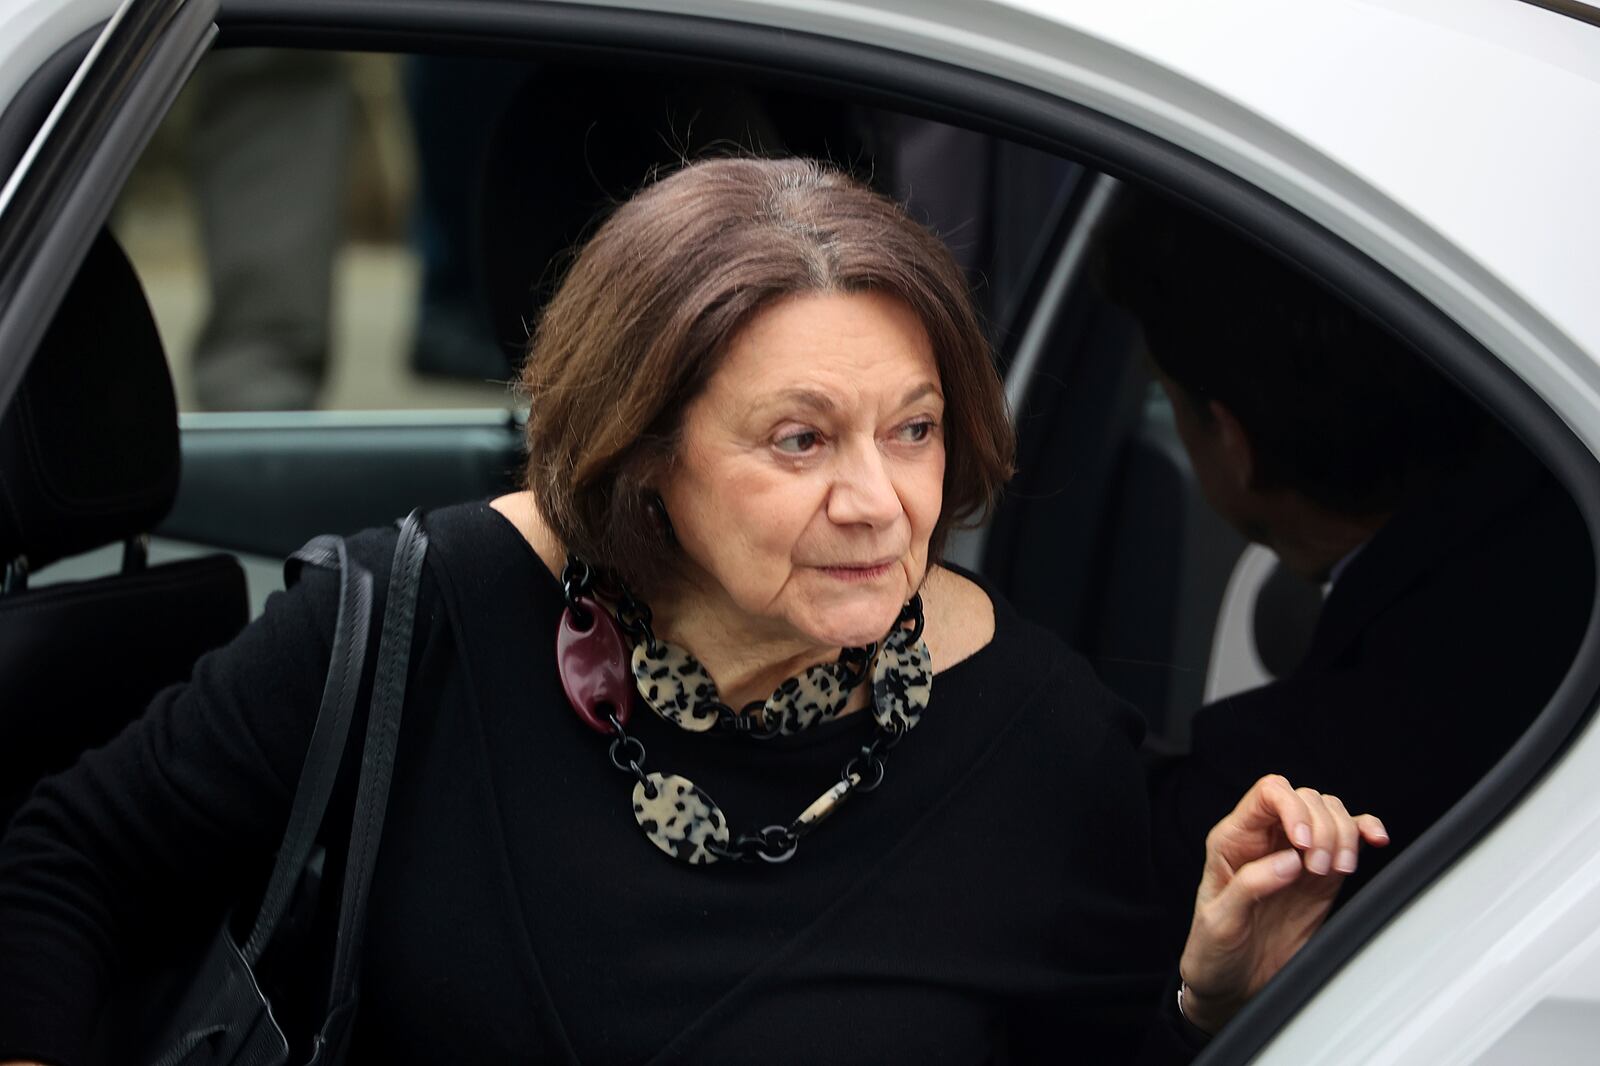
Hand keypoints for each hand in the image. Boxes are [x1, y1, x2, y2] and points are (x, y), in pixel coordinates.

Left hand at [1176, 774, 1388, 1032]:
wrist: (1232, 984)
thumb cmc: (1213, 950)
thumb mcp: (1219, 921)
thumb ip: (1250, 886)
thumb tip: (1289, 860)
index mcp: (1233, 839)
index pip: (1268, 792)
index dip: (1293, 807)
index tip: (1304, 843)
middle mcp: (1266, 839)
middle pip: (1306, 798)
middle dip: (1323, 829)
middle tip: (1319, 870)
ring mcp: (1296, 854)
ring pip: (1330, 812)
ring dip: (1344, 834)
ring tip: (1337, 870)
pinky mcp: (1322, 875)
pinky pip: (1349, 837)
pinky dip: (1365, 831)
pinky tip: (1374, 839)